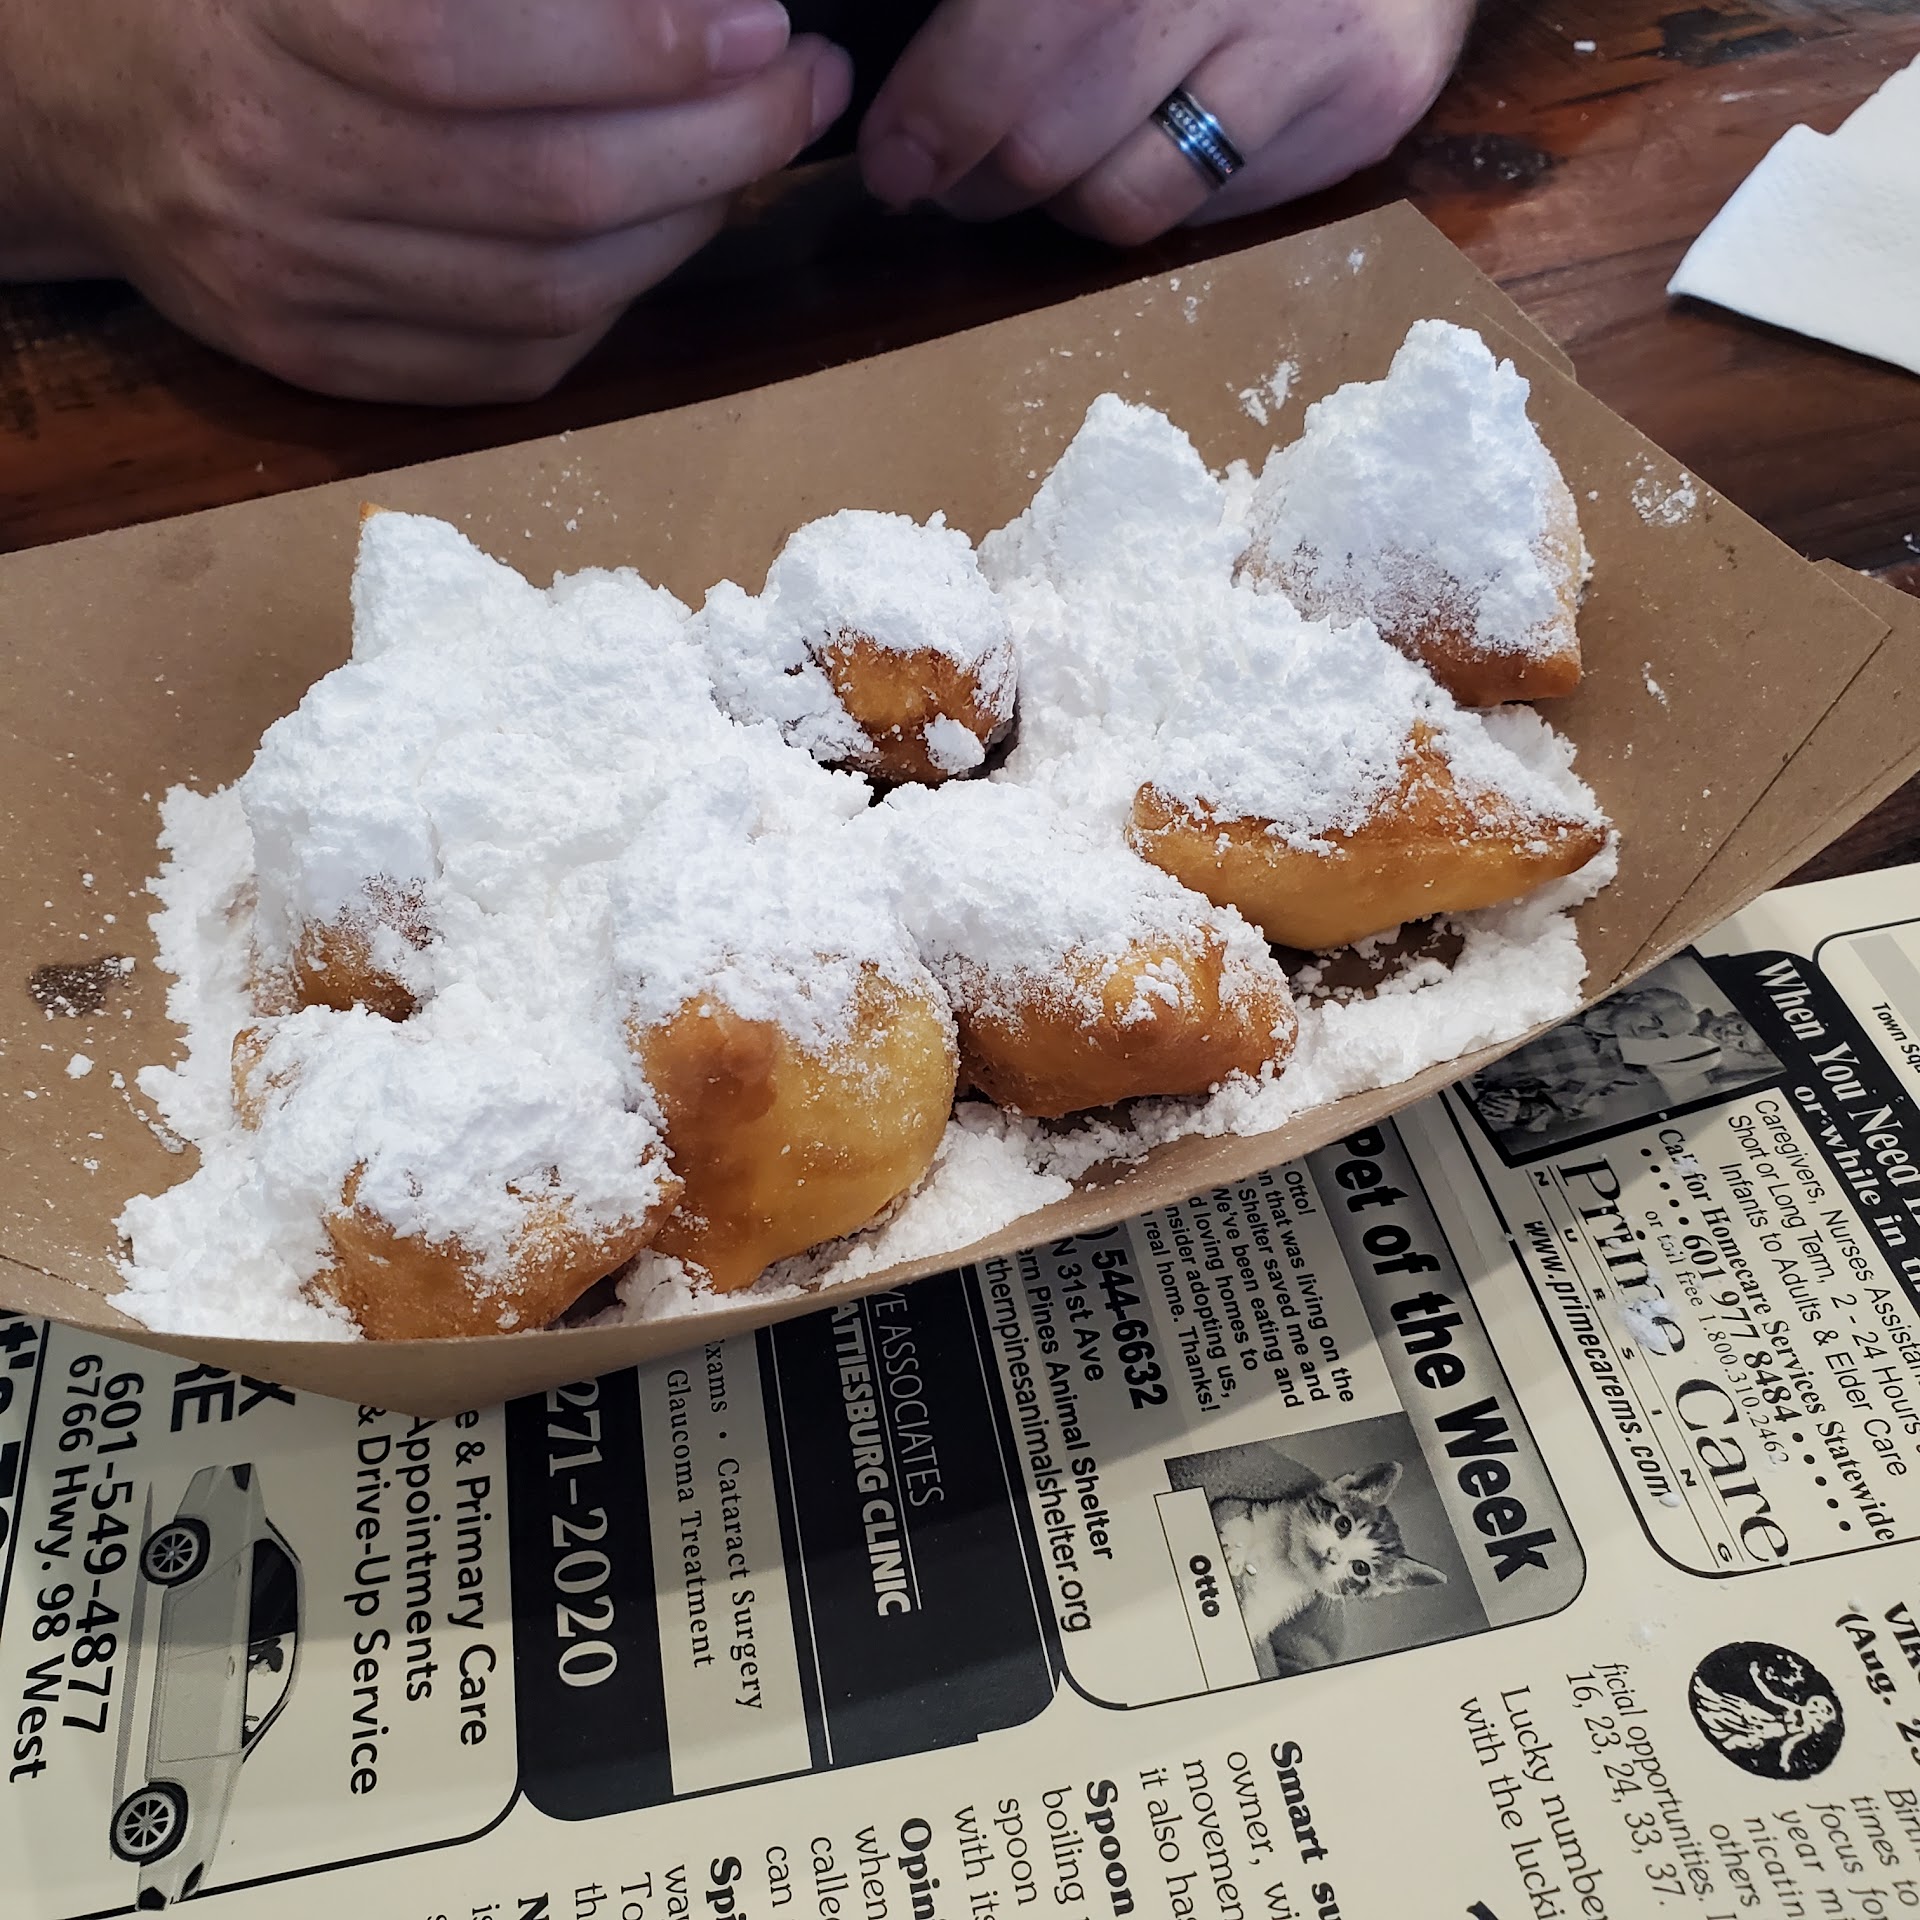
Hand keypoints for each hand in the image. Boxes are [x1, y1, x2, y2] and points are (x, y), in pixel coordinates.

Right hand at [0, 0, 852, 400]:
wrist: (75, 100)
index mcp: (262, 21)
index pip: (466, 48)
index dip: (638, 42)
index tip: (755, 24)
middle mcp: (271, 165)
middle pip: (542, 189)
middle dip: (712, 142)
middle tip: (798, 88)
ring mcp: (291, 285)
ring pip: (544, 293)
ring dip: (684, 228)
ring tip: (747, 156)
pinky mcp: (317, 362)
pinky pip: (506, 365)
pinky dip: (610, 306)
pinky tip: (660, 239)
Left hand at [857, 0, 1470, 244]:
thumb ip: (1004, 5)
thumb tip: (910, 87)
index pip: (1013, 42)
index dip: (937, 115)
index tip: (896, 160)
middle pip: (1050, 144)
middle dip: (979, 179)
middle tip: (952, 176)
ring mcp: (1313, 47)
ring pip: (1127, 201)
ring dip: (1067, 201)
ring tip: (1056, 158)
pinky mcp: (1366, 109)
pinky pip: (1214, 214)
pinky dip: (1166, 191)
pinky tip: (1164, 133)